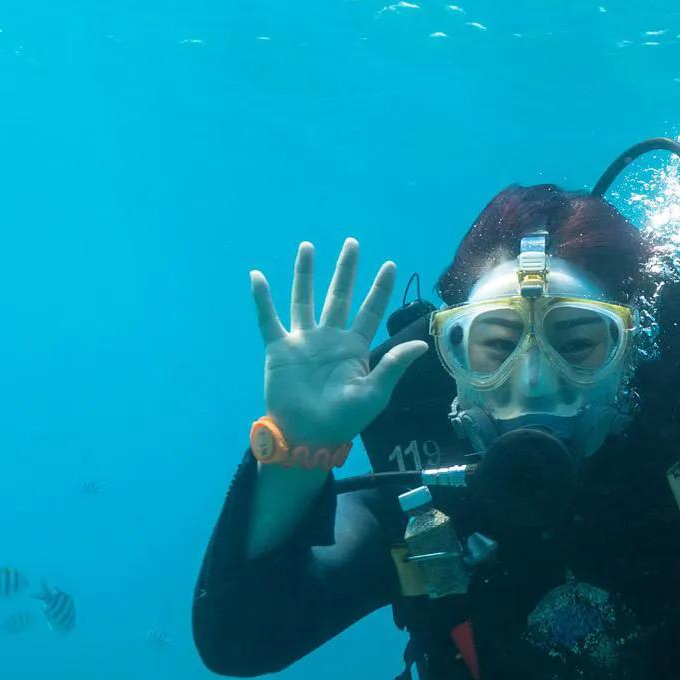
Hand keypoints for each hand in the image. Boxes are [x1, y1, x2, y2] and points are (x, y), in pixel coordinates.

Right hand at [250, 238, 425, 446]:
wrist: (307, 436)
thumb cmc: (343, 419)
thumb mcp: (375, 393)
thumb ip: (394, 366)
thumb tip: (423, 343)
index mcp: (354, 348)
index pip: (370, 311)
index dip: (380, 289)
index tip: (391, 265)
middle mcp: (329, 338)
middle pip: (339, 296)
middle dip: (346, 270)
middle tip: (352, 243)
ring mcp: (303, 341)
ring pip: (304, 299)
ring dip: (305, 274)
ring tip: (307, 247)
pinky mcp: (278, 349)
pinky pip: (268, 319)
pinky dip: (262, 299)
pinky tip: (256, 277)